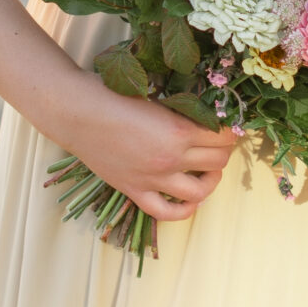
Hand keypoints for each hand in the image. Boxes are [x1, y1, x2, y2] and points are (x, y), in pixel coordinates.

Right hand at [56, 84, 240, 222]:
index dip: (231, 130)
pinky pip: (168, 212)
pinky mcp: (135, 191)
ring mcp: (153, 179)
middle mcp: (171, 158)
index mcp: (178, 130)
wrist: (75, 112)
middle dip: (224, 151)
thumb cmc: (112, 94)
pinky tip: (190, 198)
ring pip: (200, 191)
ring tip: (208, 169)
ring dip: (211, 180)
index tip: (228, 125)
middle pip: (217, 162)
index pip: (223, 137)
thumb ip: (180, 109)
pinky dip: (185, 209)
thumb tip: (204, 114)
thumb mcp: (154, 95)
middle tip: (219, 143)